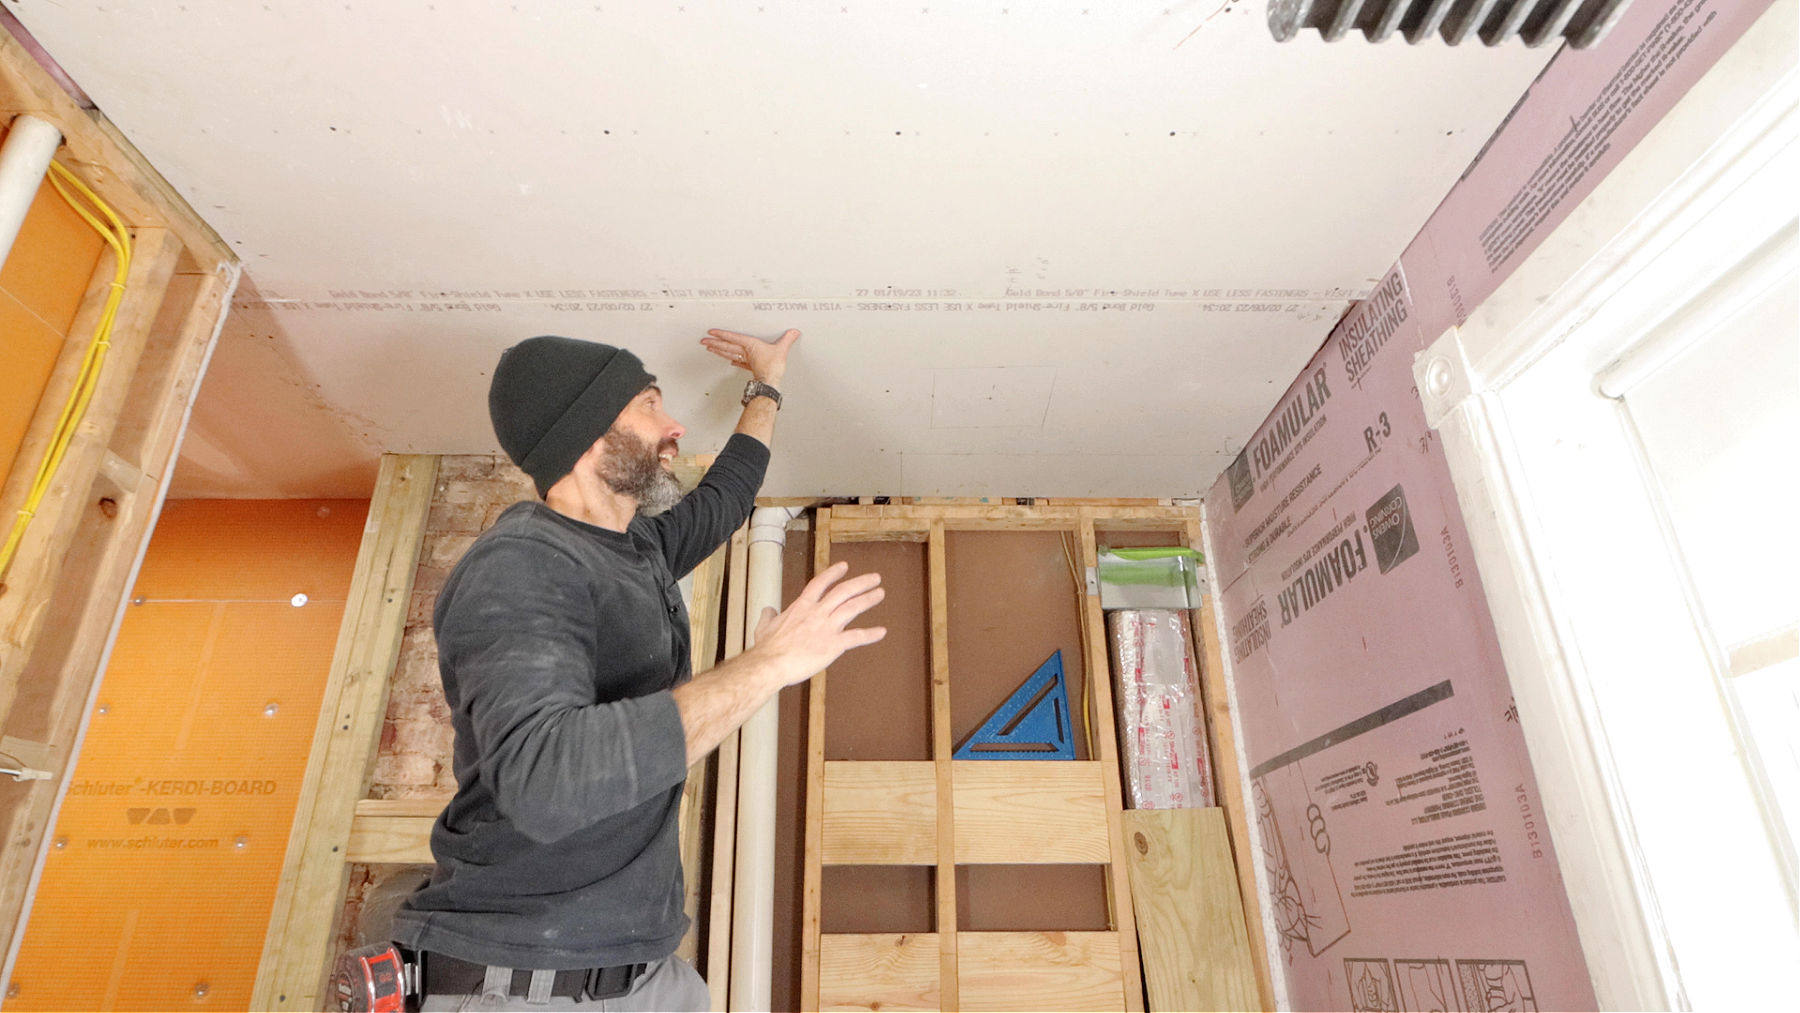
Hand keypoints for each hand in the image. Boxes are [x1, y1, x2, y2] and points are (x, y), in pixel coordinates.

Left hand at [701, 328, 799, 387]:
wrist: (770, 382)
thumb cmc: (772, 367)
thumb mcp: (781, 350)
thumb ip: (787, 339)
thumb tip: (794, 332)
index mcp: (750, 345)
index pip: (733, 338)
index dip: (722, 334)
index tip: (711, 332)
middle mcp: (746, 353)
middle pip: (726, 346)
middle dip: (714, 343)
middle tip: (703, 340)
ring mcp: (746, 361)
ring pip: (729, 354)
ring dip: (718, 351)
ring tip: (710, 348)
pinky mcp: (750, 368)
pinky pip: (738, 362)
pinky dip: (733, 360)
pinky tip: (729, 360)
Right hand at [749, 561, 885, 687]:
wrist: (771, 664)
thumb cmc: (767, 649)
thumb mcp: (764, 627)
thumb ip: (768, 616)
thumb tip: (767, 610)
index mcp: (801, 607)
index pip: (820, 583)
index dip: (833, 573)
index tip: (845, 566)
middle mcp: (817, 613)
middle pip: (843, 591)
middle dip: (860, 583)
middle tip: (874, 577)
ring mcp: (826, 628)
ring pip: (852, 608)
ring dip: (868, 599)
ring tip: (880, 593)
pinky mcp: (833, 645)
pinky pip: (856, 637)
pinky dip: (870, 634)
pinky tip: (882, 632)